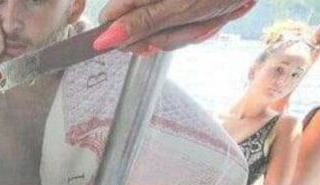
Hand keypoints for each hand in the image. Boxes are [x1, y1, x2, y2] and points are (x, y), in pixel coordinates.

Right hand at [96, 0, 256, 52]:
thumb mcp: (179, 8)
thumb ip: (140, 24)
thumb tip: (103, 41)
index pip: (109, 20)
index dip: (127, 39)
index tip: (151, 46)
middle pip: (138, 28)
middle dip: (169, 36)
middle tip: (197, 26)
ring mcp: (166, 1)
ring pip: (163, 29)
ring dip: (190, 32)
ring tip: (214, 18)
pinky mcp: (181, 4)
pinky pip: (181, 23)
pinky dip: (199, 25)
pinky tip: (216, 16)